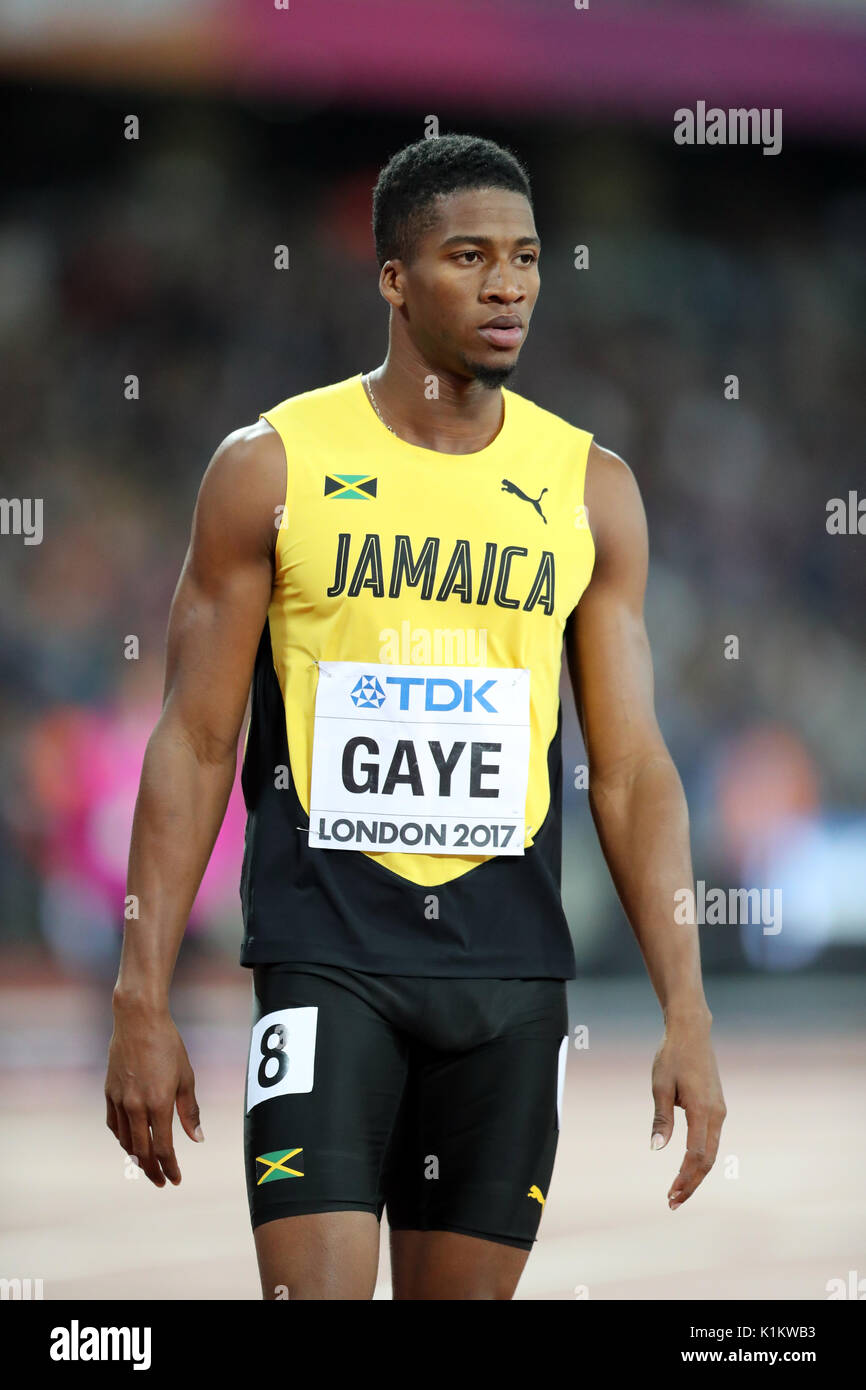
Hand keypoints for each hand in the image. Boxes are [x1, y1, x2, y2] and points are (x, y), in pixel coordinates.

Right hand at [105, 1000, 202, 1186]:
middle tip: (161, 1181)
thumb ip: (190, 1111)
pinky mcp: (109, 1092)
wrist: (138, 1021)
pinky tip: (129, 1141)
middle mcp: (136, 1106)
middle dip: (152, 1171)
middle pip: (142, 1151)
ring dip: (136, 1157)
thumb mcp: (186, 1077)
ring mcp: (119, 1100)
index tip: (175, 1180)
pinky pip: (113, 1124)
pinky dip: (121, 1137)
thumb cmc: (168, 1046)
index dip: (170, 1167)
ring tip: (147, 1165)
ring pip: (125, 1140)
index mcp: (158, 1104)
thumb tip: (197, 1139)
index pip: (163, 1148)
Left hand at [650, 1017, 725, 1210]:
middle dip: (691, 1183)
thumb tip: (656, 1148)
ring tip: (677, 1189)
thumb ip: (661, 1119)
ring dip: (696, 1172)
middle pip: (708, 1160)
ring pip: (711, 1151)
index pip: (696, 1156)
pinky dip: (700, 1157)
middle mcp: (716, 1113)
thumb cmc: (672, 1056)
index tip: (670, 1195)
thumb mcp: (660, 1086)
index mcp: (702, 1110)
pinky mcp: (717, 1106)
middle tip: (672, 1201)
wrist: (691, 1031)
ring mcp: (719, 1110)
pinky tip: (687, 1165)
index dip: (684, 1178)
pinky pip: (711, 1139)